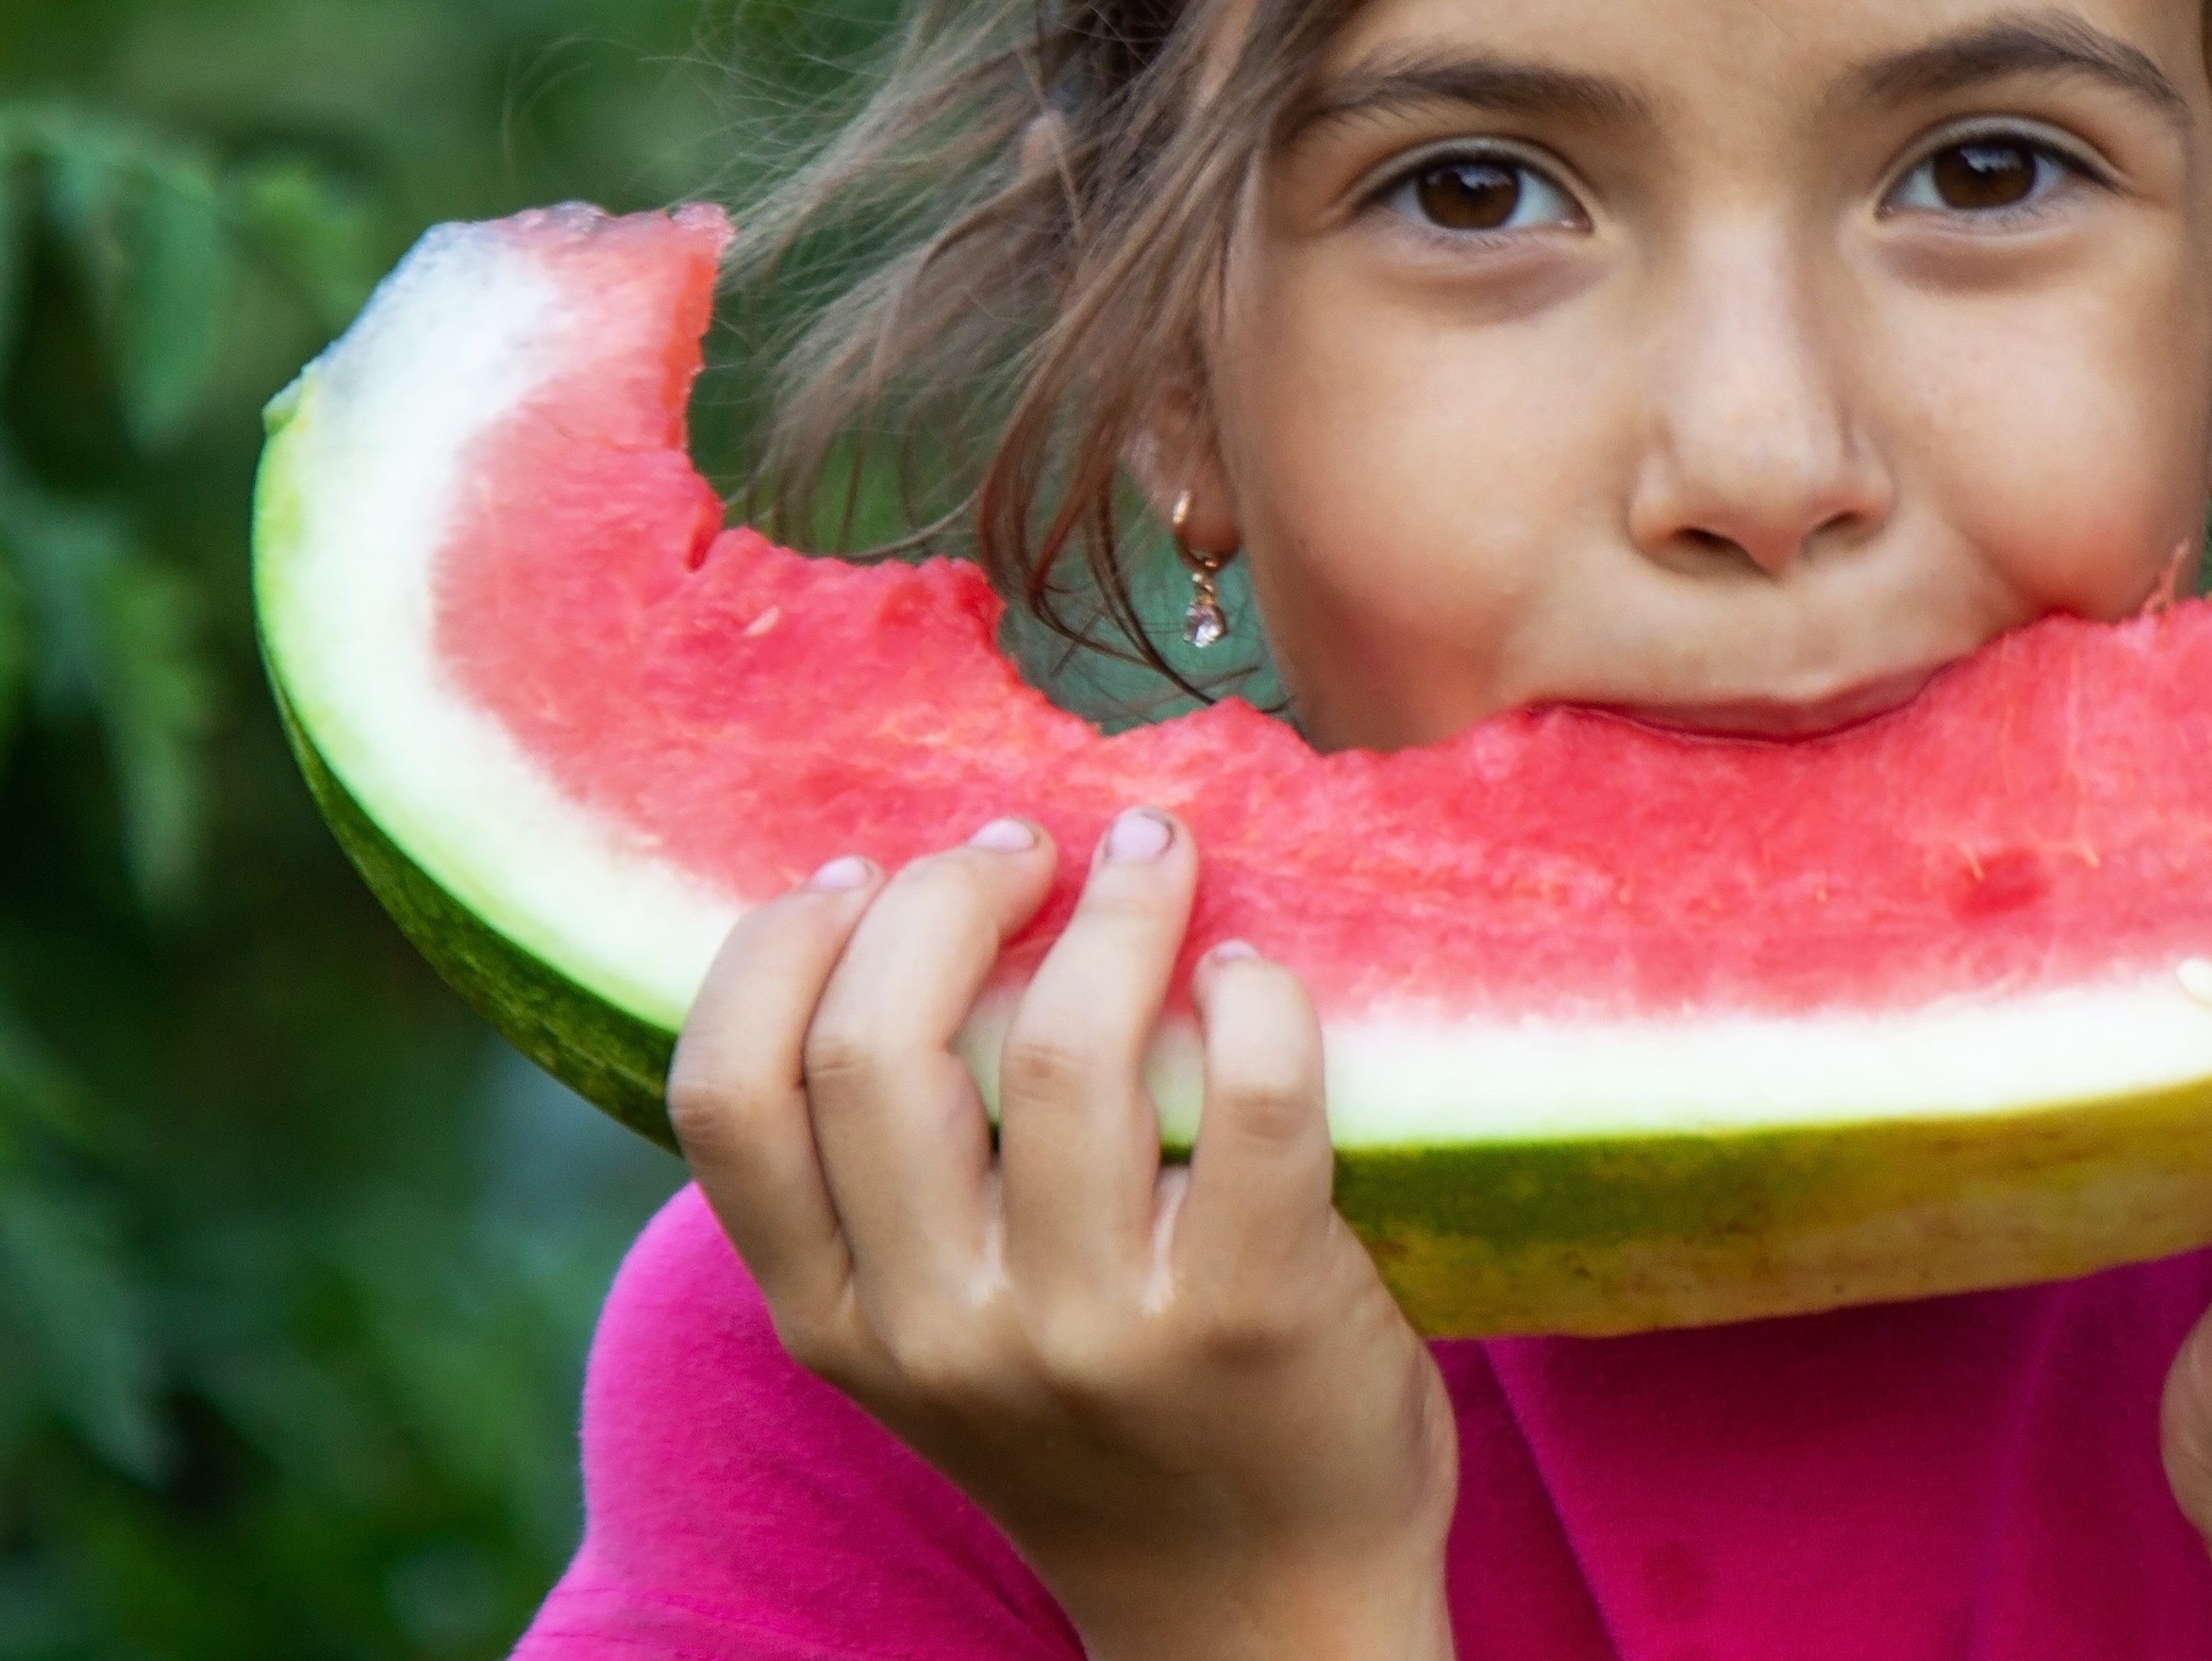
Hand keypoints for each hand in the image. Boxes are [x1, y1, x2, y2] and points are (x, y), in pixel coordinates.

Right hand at [666, 807, 1457, 1660]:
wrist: (1265, 1613)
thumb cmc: (1105, 1428)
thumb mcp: (936, 1339)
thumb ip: (890, 1192)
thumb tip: (886, 926)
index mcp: (837, 1325)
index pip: (726, 1098)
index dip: (778, 948)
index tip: (857, 871)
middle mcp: (941, 1334)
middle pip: (875, 1046)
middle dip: (944, 894)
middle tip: (1023, 847)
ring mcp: (1093, 1333)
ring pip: (1060, 1049)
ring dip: (1116, 908)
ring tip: (1151, 858)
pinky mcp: (1249, 1318)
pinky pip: (1245, 1095)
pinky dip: (1254, 996)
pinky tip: (1251, 974)